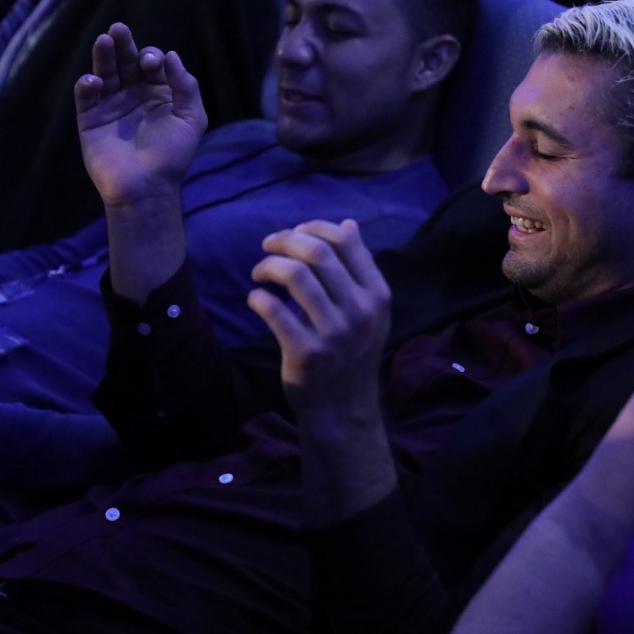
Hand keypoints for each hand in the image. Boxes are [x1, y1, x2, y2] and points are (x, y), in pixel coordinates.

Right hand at [74, 22, 207, 209]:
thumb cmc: (173, 155)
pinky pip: (86, 96)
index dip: (151, 58)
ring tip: (104, 40)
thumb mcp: (192, 119)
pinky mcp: (91, 118)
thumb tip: (172, 55)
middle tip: (118, 30)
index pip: (152, 64)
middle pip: (126, 61)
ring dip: (103, 55)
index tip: (152, 65)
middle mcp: (134, 94)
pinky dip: (87, 85)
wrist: (147, 187)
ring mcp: (111, 104)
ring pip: (105, 72)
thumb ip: (186, 86)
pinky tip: (94, 81)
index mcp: (159, 92)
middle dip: (124, 45)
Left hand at [247, 219, 389, 424]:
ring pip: (295, 275)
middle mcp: (360, 311)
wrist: (342, 408)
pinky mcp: (306, 352)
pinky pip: (274, 310)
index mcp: (377, 295)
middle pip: (317, 253)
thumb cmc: (351, 353)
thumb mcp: (368, 311)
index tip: (295, 233)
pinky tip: (256, 300)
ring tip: (259, 272)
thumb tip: (348, 224)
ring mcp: (334, 333)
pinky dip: (258, 298)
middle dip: (285, 240)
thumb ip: (359, 269)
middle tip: (268, 246)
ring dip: (268, 265)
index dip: (314, 228)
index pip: (346, 241)